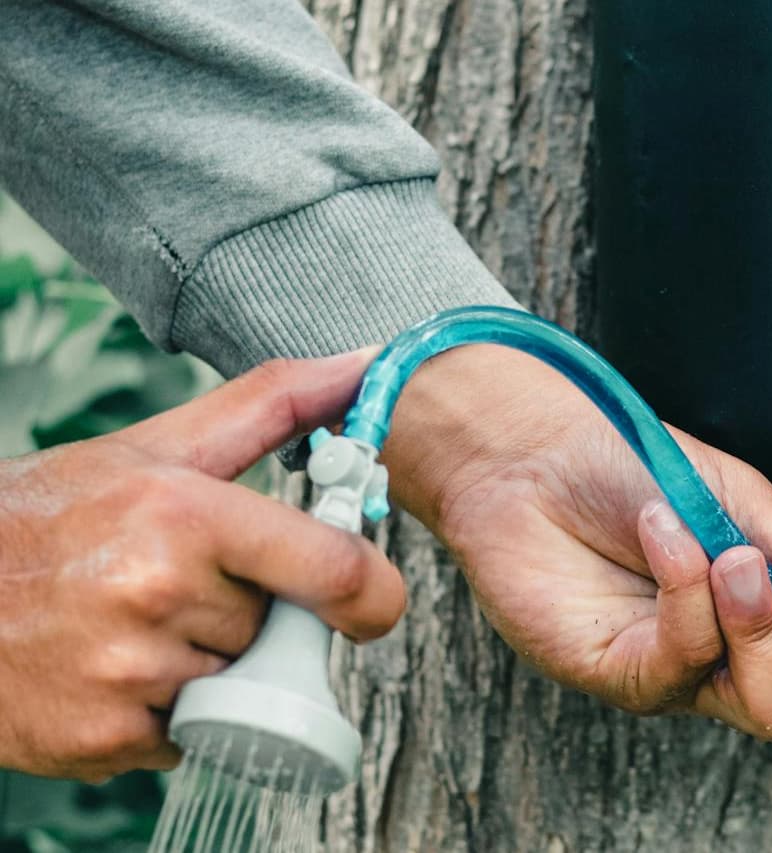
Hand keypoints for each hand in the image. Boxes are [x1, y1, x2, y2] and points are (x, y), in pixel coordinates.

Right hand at [0, 352, 404, 780]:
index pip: (334, 570)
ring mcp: (127, 675)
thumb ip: (273, 405)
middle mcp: (157, 594)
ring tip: (139, 625)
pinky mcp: (102, 739)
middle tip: (183, 587)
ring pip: (239, 686)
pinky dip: (168, 713)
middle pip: (280, 629)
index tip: (373, 599)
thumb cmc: (53, 513)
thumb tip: (364, 364)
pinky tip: (116, 669)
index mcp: (183, 514)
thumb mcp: (160, 446)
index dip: (374, 593)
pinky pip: (190, 737)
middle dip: (252, 614)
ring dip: (210, 666)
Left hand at [382, 345, 771, 738]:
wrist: (534, 449)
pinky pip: (685, 668)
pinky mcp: (626, 676)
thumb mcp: (744, 500)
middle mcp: (750, 649)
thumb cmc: (638, 466)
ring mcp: (690, 673)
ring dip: (765, 630)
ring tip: (731, 557)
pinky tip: (669, 536)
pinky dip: (690, 598)